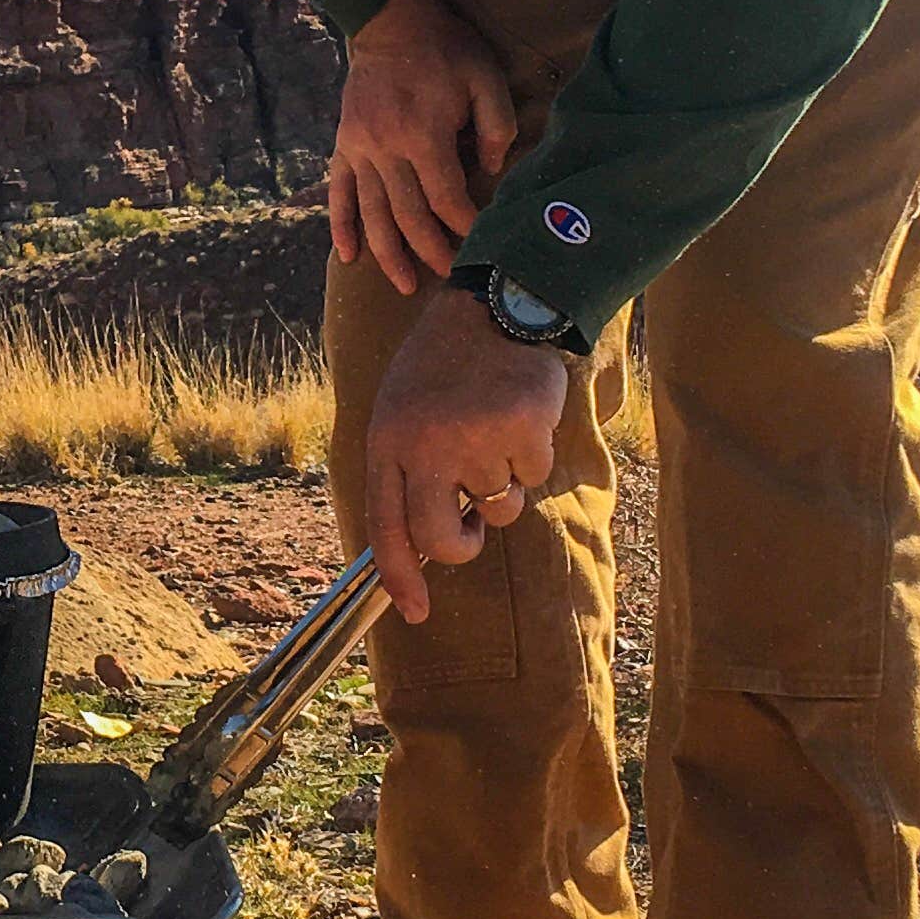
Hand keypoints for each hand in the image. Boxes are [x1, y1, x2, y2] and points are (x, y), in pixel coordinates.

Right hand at [328, 0, 517, 297]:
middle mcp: (385, 148)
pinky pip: (339, 193)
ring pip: (372, 213)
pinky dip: (341, 226)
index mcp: (422, 134)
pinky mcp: (343, 146)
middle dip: (430, 250)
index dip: (465, 224)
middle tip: (449, 275)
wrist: (389, 21)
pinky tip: (348, 255)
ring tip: (404, 284)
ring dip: (388, 253)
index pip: (446, 196)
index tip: (481, 241)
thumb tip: (491, 170)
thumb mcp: (485, 77)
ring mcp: (359, 149)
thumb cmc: (445, 49)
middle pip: (408, 215)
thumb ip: (495, 125)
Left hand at [361, 290, 566, 625]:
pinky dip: (532, 456)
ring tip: (492, 428)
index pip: (386, 529)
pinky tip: (519, 415)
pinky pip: (533, 476)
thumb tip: (420, 550)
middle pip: (443, 540)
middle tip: (475, 524)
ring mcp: (476, 438)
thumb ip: (407, 475)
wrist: (491, 306)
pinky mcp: (523, 429)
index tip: (415, 612)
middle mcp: (426, 445)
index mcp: (388, 443)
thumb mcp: (402, 414)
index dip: (399, 578)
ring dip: (502, 480)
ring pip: (499, 506)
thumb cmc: (442, 370)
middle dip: (465, 544)